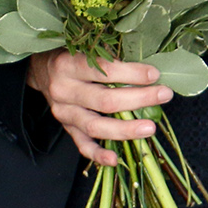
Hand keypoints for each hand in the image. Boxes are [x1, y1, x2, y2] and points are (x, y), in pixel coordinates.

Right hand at [25, 50, 171, 166]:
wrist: (42, 70)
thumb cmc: (72, 55)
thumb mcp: (85, 48)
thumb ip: (109, 56)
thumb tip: (149, 67)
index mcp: (68, 64)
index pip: (104, 70)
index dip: (131, 73)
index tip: (155, 74)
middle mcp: (64, 89)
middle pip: (104, 100)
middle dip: (138, 99)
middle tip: (164, 95)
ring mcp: (64, 112)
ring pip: (95, 126)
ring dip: (124, 129)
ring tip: (150, 128)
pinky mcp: (66, 128)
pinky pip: (82, 145)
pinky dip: (98, 154)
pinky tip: (115, 159)